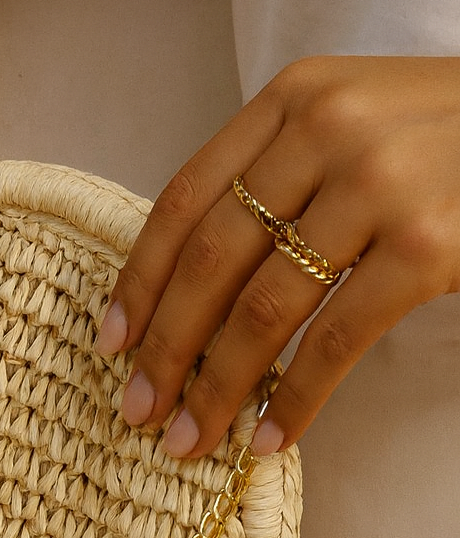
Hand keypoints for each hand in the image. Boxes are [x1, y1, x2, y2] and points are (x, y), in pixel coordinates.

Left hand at [96, 55, 459, 455]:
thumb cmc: (448, 138)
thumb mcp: (353, 119)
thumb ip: (279, 171)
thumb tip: (193, 281)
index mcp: (293, 97)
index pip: (185, 197)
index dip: (140, 278)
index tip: (111, 342)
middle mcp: (326, 130)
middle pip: (211, 257)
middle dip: (165, 346)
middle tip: (136, 409)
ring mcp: (379, 186)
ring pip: (265, 307)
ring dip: (217, 386)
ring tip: (189, 440)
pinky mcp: (428, 247)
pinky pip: (336, 341)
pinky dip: (294, 400)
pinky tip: (267, 438)